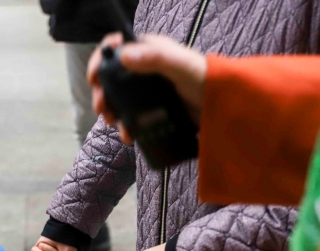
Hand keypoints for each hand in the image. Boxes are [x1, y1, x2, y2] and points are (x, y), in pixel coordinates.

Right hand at [88, 33, 207, 143]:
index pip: (117, 47)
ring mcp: (150, 91)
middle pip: (113, 76)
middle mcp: (147, 69)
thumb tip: (124, 55)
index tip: (94, 77)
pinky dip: (127, 126)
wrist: (225, 107)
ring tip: (113, 122)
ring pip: (121, 99)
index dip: (101, 58)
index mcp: (150, 51)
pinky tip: (128, 134)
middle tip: (101, 107)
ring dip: (112, 111)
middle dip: (103, 92)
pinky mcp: (156, 110)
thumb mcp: (180, 65)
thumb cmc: (206, 78)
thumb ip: (155, 58)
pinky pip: (135, 116)